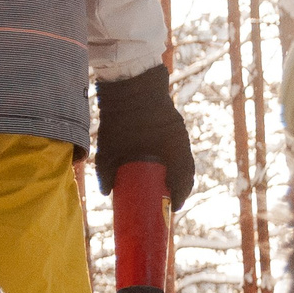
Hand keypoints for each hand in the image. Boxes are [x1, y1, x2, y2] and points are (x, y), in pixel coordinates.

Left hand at [93, 64, 194, 209]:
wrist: (129, 84)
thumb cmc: (120, 117)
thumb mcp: (109, 147)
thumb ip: (106, 171)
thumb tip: (106, 193)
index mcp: (171, 149)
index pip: (183, 178)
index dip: (179, 196)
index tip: (172, 208)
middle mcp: (179, 141)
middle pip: (187, 171)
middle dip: (180, 188)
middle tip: (169, 201)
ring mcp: (178, 132)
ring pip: (184, 159)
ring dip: (178, 174)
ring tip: (168, 188)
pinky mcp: (172, 124)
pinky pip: (178, 148)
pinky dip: (174, 160)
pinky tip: (165, 167)